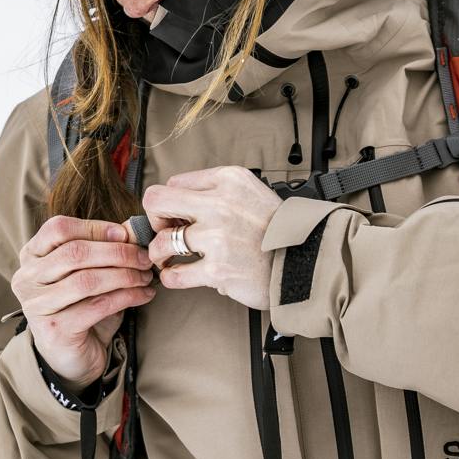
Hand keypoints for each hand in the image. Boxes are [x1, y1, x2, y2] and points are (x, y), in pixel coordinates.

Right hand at [11, 215, 155, 386]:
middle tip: (144, 258)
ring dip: (125, 275)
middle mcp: (27, 278)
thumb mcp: (91, 273)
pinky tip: (143, 295)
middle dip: (117, 253)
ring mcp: (37, 305)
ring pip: (87, 280)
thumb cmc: (82, 307)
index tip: (126, 235)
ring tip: (146, 277)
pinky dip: (127, 297)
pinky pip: (97, 306)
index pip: (58, 229)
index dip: (95, 228)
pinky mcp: (55, 329)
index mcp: (32, 256)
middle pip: (75, 253)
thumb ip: (105, 250)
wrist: (72, 356)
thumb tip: (134, 229)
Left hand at [141, 166, 282, 310]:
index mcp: (228, 179)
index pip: (174, 183)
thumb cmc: (276, 230)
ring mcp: (218, 238)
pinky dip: (170, 278)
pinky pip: (175, 275)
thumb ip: (216, 191)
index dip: (170, 203)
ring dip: (159, 253)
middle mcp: (221, 204)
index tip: (176, 218)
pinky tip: (177, 276)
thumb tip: (178, 205)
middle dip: (153, 219)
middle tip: (162, 232)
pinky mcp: (218, 269)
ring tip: (167, 259)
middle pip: (157, 201)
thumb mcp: (250, 191)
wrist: (304, 260)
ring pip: (162, 242)